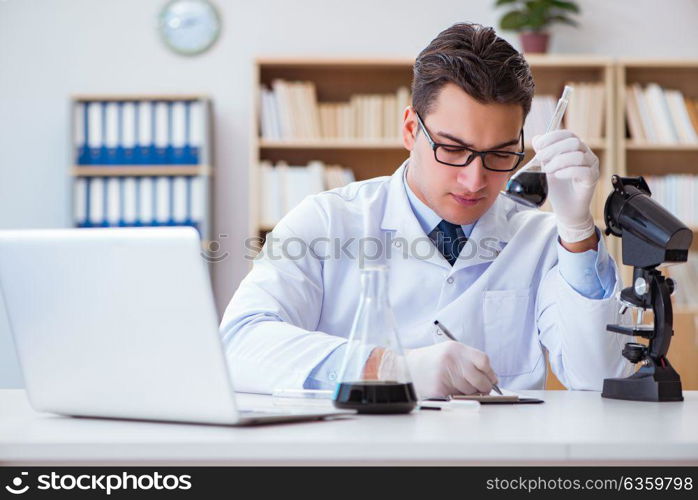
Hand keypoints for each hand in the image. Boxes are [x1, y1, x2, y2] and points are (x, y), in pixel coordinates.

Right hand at [380, 341, 497, 398]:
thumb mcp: (449, 351)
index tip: (491, 378)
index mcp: (456, 348)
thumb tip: (491, 378)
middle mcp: (451, 360)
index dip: (490, 372)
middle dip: (484, 387)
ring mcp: (445, 375)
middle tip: (482, 388)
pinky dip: (458, 397)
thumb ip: (469, 360)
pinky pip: (458, 397)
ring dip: (470, 392)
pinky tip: (451, 390)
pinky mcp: (439, 389)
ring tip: (459, 386)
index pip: (483, 360)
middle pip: (480, 379)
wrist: (406, 367)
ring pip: (470, 391)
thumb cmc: (430, 360)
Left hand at [532, 130, 599, 242]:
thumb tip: (536, 138)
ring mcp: (592, 166)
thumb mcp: (547, 167)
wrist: (566, 208)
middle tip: (540, 158)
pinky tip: (558, 175)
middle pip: (574, 142)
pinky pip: (583, 171)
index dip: (552, 137)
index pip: (567, 134)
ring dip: (559, 161)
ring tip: (548, 170)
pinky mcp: (592, 178)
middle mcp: (586, 154)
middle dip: (554, 149)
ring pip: (578, 155)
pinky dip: (567, 171)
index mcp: (575, 148)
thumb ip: (544, 153)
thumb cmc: (558, 187)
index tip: (538, 145)